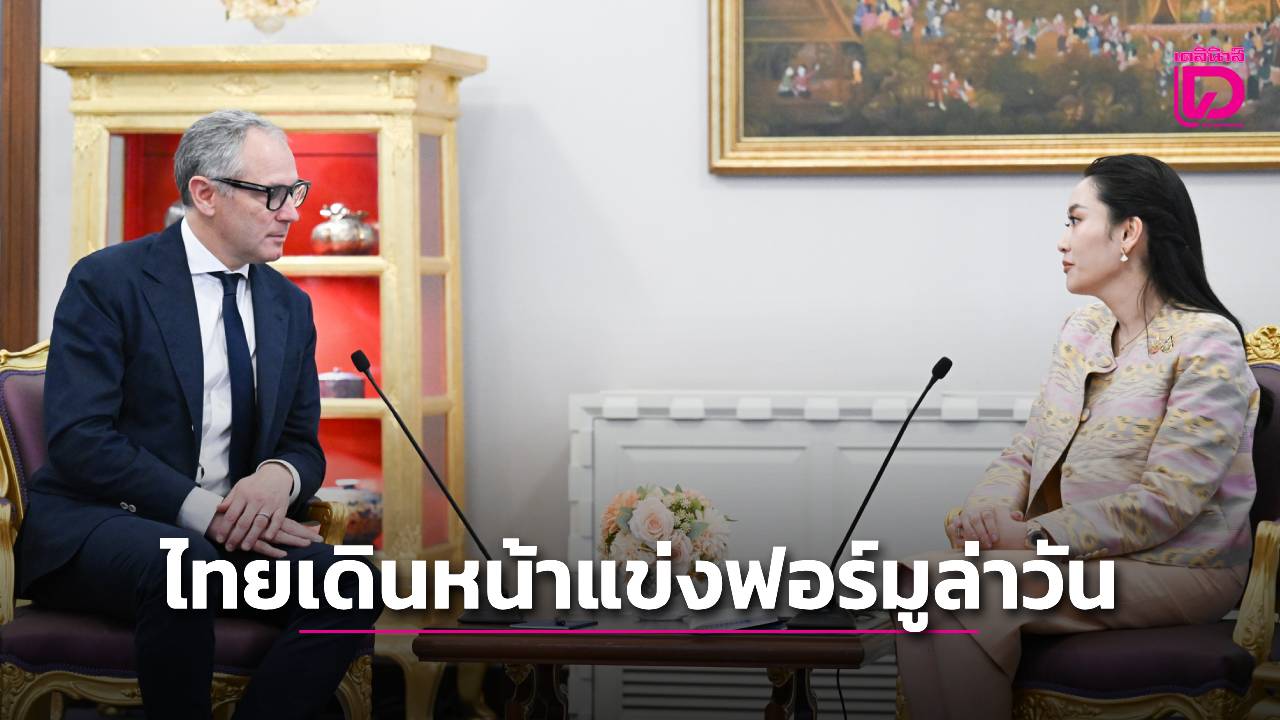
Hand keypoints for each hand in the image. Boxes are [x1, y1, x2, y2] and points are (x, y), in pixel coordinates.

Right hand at [206, 513, 321, 557]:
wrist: (210, 514)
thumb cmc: (233, 514)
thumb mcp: (250, 516)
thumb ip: (263, 523)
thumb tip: (277, 531)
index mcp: (267, 517)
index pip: (289, 524)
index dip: (303, 530)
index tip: (318, 536)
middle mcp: (264, 522)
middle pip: (288, 529)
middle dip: (303, 535)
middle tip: (319, 541)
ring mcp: (255, 530)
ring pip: (277, 536)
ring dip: (292, 541)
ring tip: (306, 545)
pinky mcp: (245, 538)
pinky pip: (261, 545)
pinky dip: (272, 550)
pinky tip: (282, 554)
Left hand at [214, 463, 293, 551]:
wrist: (276, 474)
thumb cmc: (255, 483)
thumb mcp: (240, 487)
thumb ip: (229, 500)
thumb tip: (217, 509)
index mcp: (243, 495)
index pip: (231, 515)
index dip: (224, 528)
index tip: (220, 539)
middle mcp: (256, 500)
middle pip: (244, 522)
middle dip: (236, 537)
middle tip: (229, 548)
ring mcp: (270, 504)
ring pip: (260, 523)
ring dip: (252, 537)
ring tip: (245, 548)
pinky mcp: (282, 507)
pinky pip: (278, 520)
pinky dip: (273, 529)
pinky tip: (267, 538)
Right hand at [952, 506, 1026, 549]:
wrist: (981, 520)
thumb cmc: (997, 525)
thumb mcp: (1005, 520)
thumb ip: (1013, 517)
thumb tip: (1017, 516)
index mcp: (987, 510)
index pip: (988, 516)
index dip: (991, 527)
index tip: (996, 539)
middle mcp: (975, 511)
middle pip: (976, 520)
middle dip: (982, 533)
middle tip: (988, 545)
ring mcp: (965, 516)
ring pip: (966, 523)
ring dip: (971, 535)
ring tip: (977, 546)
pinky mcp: (957, 521)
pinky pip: (954, 524)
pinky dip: (955, 530)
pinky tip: (962, 539)